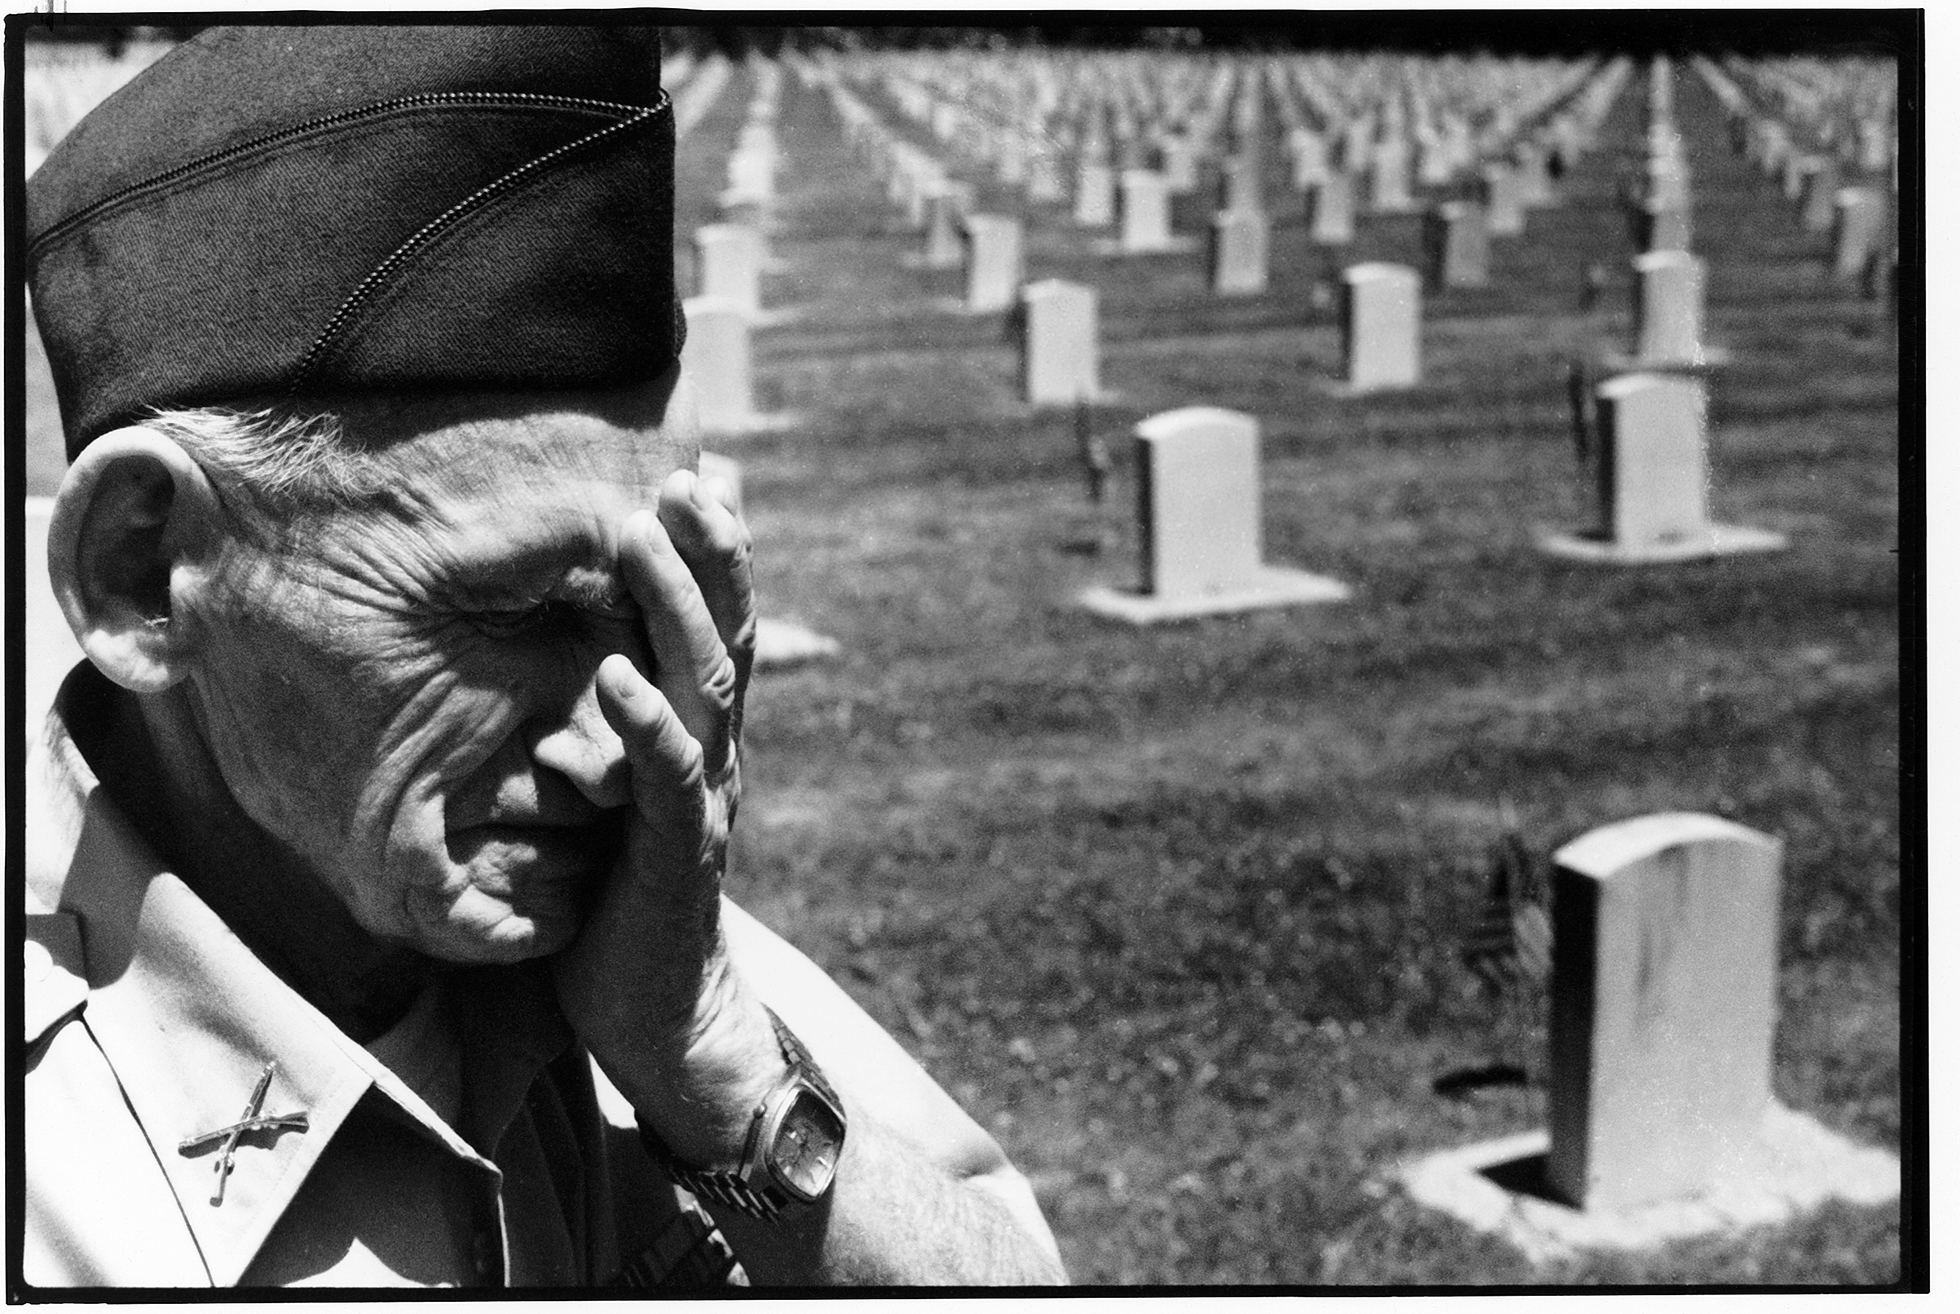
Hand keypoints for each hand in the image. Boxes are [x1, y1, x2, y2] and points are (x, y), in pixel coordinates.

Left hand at [552, 467, 778, 1164]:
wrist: (662, 1005)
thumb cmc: (628, 891)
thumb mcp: (626, 786)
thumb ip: (630, 718)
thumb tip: (601, 644)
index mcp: (706, 730)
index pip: (723, 622)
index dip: (722, 548)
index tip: (708, 470)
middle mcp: (717, 750)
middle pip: (727, 634)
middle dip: (709, 553)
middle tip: (686, 479)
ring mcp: (703, 797)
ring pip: (703, 685)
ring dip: (674, 607)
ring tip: (639, 534)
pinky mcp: (675, 851)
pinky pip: (666, 775)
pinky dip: (646, 721)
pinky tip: (616, 673)